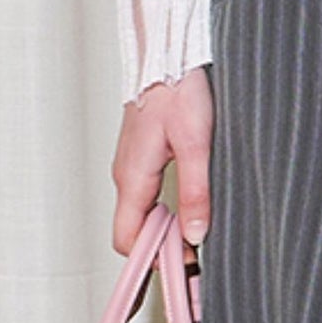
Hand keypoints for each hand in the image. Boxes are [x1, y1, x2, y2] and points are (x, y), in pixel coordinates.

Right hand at [111, 64, 213, 256]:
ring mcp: (130, 167)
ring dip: (165, 231)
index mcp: (132, 178)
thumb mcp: (196, 144)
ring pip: (140, 215)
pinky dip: (164, 212)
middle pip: (133, 231)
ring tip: (197, 234)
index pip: (127, 240)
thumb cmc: (178, 91)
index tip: (182, 266)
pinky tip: (189, 208)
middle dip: (161, 249)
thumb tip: (195, 234)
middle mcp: (125, 176)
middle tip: (196, 255)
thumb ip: (196, 192)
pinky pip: (145, 197)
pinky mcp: (140, 157)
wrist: (167, 56)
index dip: (151, 260)